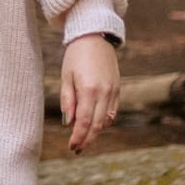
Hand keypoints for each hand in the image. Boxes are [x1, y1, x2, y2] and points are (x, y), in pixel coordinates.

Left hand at [60, 34, 119, 153]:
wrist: (94, 35)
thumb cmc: (76, 55)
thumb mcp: (66, 77)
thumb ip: (69, 101)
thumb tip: (69, 123)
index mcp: (89, 89)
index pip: (85, 121)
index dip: (79, 137)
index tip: (72, 146)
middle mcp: (104, 92)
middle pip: (97, 124)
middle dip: (87, 139)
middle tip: (77, 148)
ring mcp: (113, 91)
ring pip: (107, 119)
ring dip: (96, 132)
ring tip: (85, 139)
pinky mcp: (118, 88)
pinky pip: (113, 111)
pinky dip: (105, 121)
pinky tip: (96, 125)